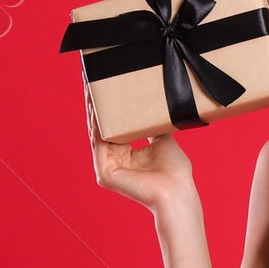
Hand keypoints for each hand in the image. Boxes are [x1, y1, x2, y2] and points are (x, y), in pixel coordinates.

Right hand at [86, 91, 196, 219]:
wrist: (178, 191)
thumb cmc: (175, 172)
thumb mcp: (162, 139)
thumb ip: (151, 124)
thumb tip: (150, 106)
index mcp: (126, 155)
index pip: (113, 126)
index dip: (109, 106)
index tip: (105, 83)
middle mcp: (113, 161)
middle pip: (101, 126)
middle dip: (96, 102)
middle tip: (91, 76)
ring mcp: (107, 168)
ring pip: (97, 131)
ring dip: (93, 108)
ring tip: (90, 84)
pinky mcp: (105, 173)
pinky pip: (99, 141)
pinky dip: (97, 122)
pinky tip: (95, 103)